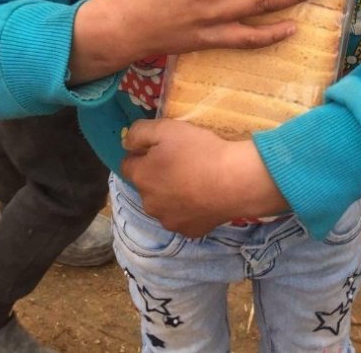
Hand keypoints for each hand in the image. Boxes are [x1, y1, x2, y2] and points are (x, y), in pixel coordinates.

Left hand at [120, 118, 287, 235]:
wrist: (234, 181)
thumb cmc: (199, 151)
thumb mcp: (167, 129)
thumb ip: (139, 133)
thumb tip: (126, 143)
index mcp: (141, 177)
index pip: (127, 164)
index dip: (141, 154)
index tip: (160, 148)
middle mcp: (149, 203)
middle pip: (146, 185)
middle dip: (156, 175)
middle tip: (180, 162)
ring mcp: (168, 220)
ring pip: (162, 203)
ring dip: (170, 193)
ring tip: (194, 179)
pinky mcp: (188, 231)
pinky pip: (182, 216)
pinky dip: (188, 208)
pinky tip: (203, 196)